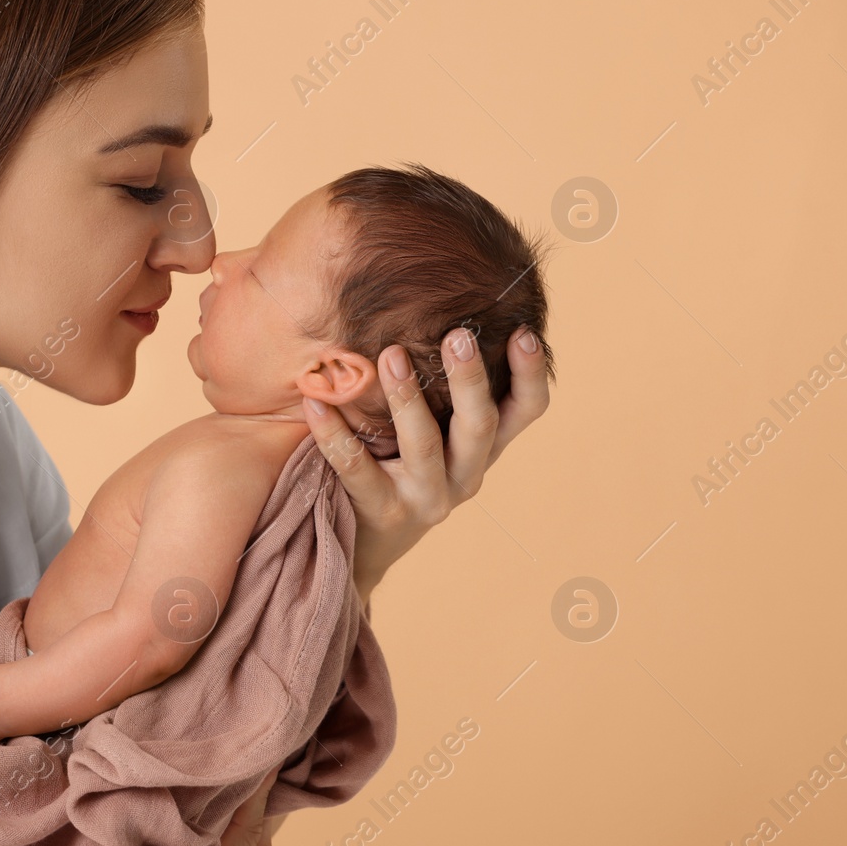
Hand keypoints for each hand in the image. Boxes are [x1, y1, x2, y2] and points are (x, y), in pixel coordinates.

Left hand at [303, 326, 550, 596]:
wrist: (367, 544)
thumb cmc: (402, 464)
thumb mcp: (438, 432)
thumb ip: (445, 387)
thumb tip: (438, 300)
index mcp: (484, 447)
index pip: (526, 411)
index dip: (531, 374)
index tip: (524, 331)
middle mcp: (466, 474)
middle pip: (479, 425)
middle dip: (471, 380)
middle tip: (458, 335)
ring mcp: (426, 498)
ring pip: (425, 446)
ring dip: (409, 398)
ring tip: (391, 354)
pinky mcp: (382, 513)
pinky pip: (355, 468)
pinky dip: (334, 433)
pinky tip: (315, 401)